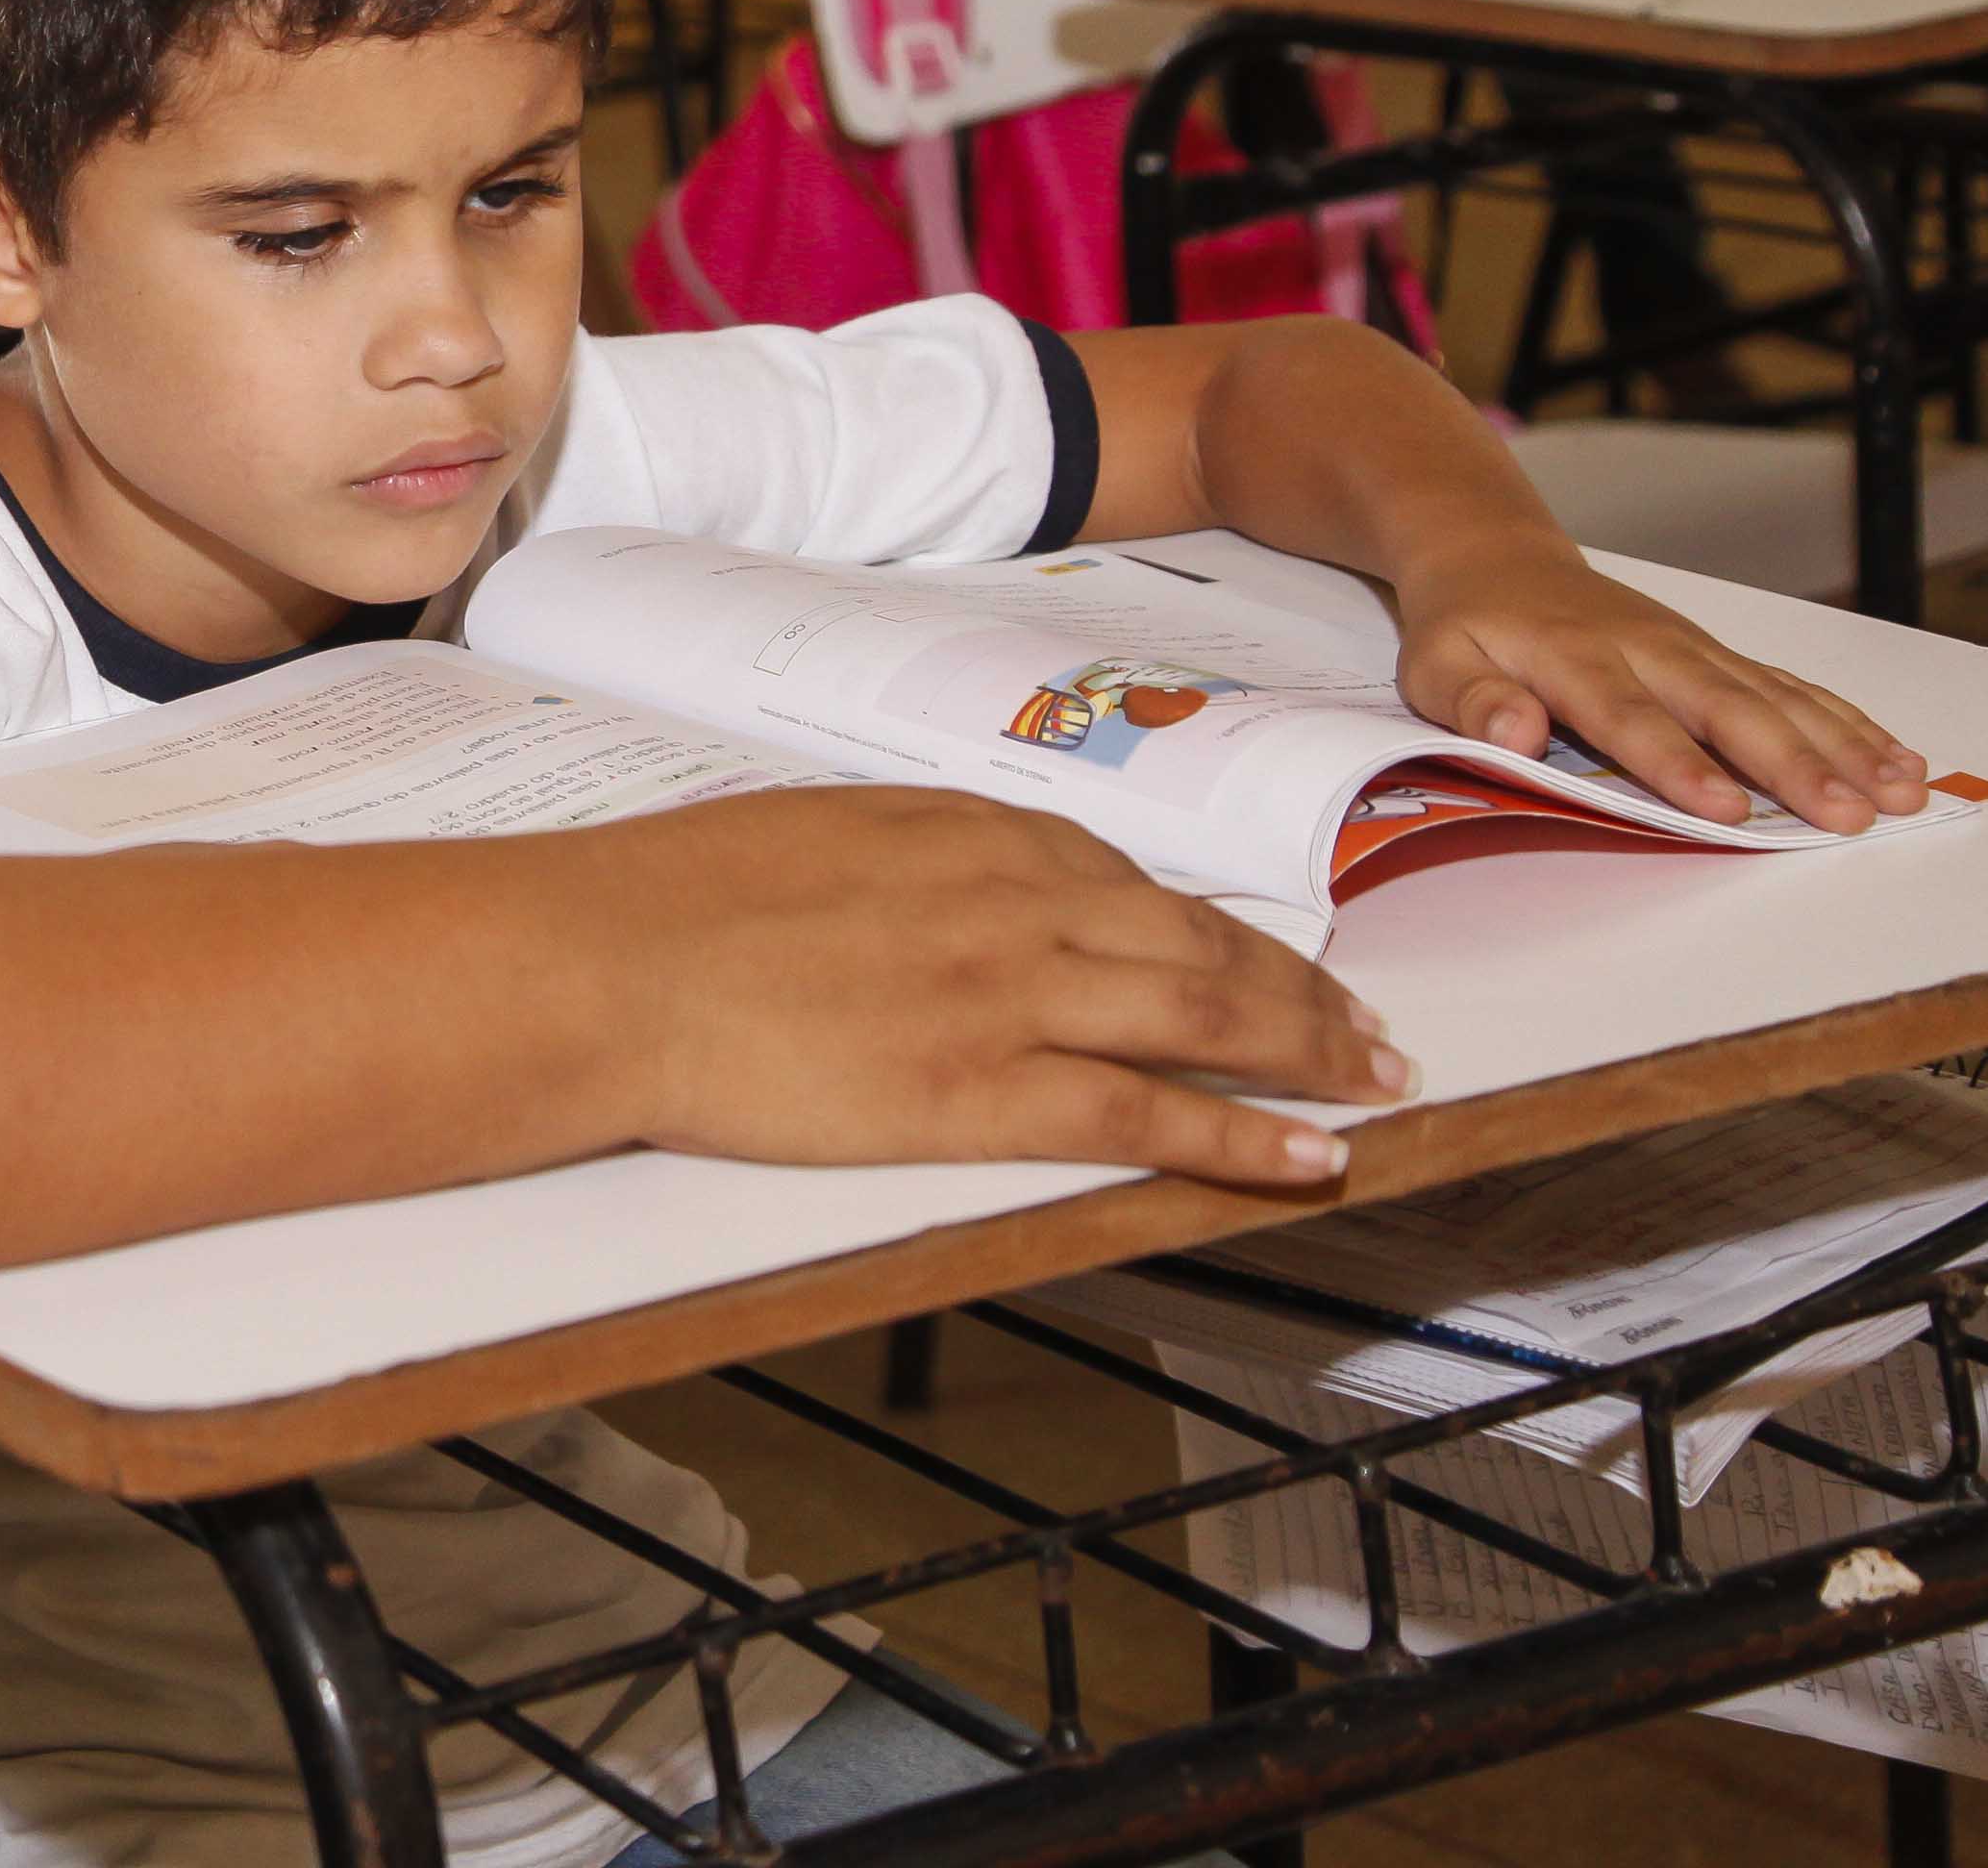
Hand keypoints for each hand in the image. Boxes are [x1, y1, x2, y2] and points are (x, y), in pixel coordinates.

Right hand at [610, 789, 1402, 1187]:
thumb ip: (899, 869)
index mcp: (967, 832)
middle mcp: (1016, 900)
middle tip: (1371, 1027)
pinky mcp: (987, 1090)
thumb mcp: (808, 841)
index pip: (1129, 883)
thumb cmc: (675, 902)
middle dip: (1300, 988)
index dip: (1212, 927)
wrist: (611, 961)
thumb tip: (926, 900)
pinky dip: (1247, 1136)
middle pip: (1198, 945)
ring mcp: (1011, 994)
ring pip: (1205, 1017)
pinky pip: (1151, 1112)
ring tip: (1376, 1082)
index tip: (1262, 955)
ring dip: (1308, 1051)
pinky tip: (1315, 1155)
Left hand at [1388, 539, 1929, 831]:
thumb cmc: (1467, 626)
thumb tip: (1516, 732)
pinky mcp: (1721, 655)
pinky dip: (1848, 723)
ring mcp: (1694, 649)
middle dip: (1794, 766)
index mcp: (1575, 658)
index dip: (1678, 765)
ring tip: (1902, 794)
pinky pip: (1793, 688)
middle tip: (1850, 816)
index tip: (1727, 809)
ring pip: (1778, 699)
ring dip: (1844, 747)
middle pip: (1729, 710)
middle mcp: (1650, 649)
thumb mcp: (1437, 663)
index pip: (1631, 718)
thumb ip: (1473, 700)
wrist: (1497, 554)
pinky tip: (1898, 760)